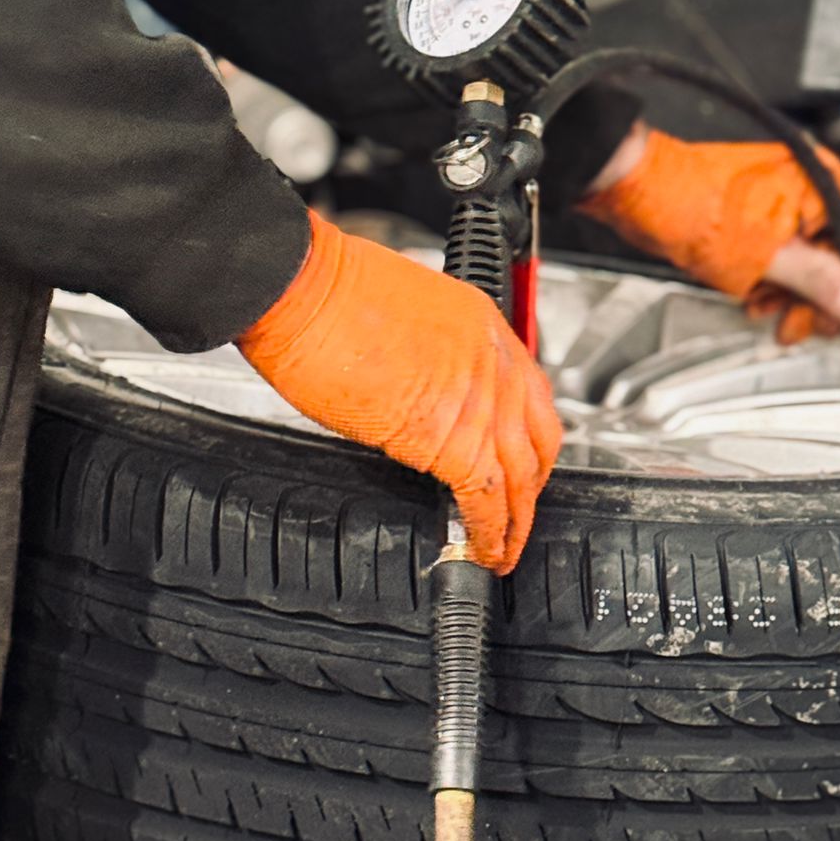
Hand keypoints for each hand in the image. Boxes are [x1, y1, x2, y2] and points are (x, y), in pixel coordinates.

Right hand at [237, 212, 562, 573]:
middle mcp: (494, 363)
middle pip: (537, 443)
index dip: (530, 441)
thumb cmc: (329, 292)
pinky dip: (490, 533)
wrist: (302, 290)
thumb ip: (433, 357)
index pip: (531, 397)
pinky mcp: (450, 440)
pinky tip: (483, 550)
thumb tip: (424, 395)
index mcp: (484, 327)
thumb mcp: (408, 314)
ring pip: (519, 478)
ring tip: (502, 550)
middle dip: (531, 488)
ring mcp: (479, 402)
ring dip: (515, 523)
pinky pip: (486, 498)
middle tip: (519, 516)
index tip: (521, 465)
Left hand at [579, 122, 839, 343]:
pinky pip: (790, 258)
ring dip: (801, 298)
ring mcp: (789, 202)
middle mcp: (812, 188)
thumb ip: (818, 280)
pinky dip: (780, 286)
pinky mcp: (766, 218)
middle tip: (815, 327)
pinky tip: (759, 302)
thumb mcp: (761, 255)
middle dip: (831, 298)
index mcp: (823, 182)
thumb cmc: (688, 203)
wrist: (638, 189)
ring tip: (779, 321)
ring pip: (817, 261)